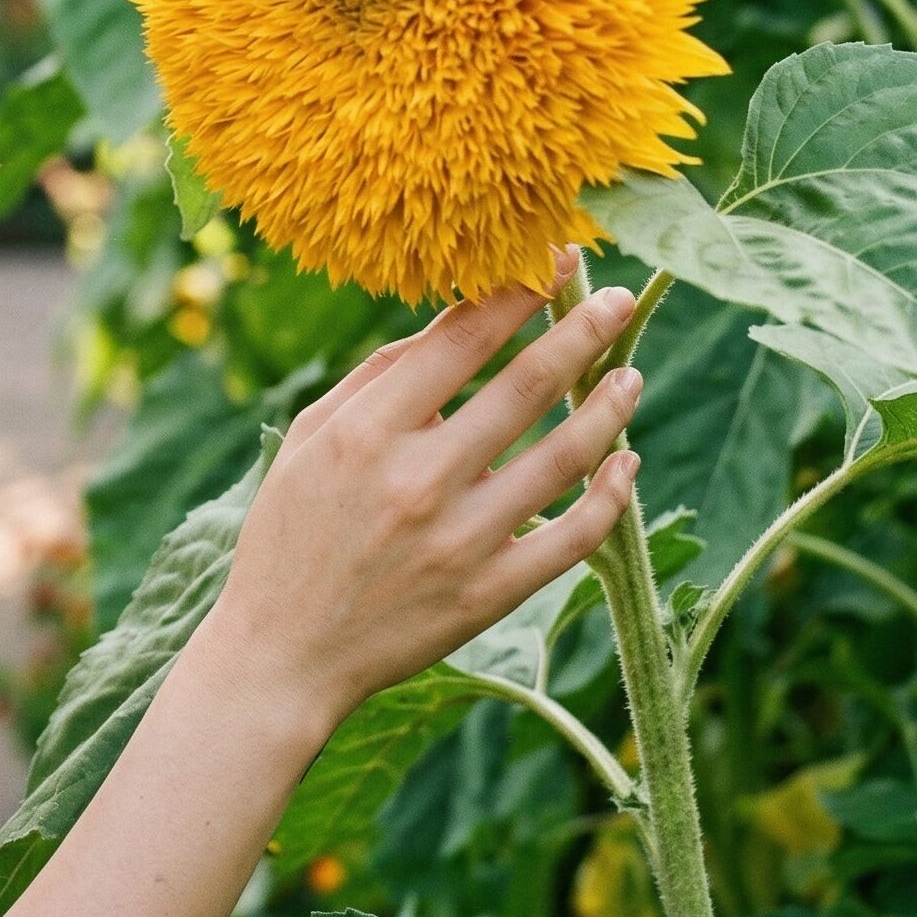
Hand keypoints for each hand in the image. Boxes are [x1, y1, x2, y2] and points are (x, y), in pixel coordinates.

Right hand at [219, 245, 642, 736]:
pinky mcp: (491, 595)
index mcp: (368, 431)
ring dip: (609, 407)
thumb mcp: (306, 439)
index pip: (460, 341)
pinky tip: (624, 462)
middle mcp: (420, 478)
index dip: (512, 294)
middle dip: (581, 330)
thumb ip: (375, 380)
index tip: (549, 262)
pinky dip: (610, 496)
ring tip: (632, 372)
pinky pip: (573, 537)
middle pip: (526, 386)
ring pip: (564, 457)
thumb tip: (447, 327)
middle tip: (620, 297)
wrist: (284, 654)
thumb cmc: (289, 534)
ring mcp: (461, 540)